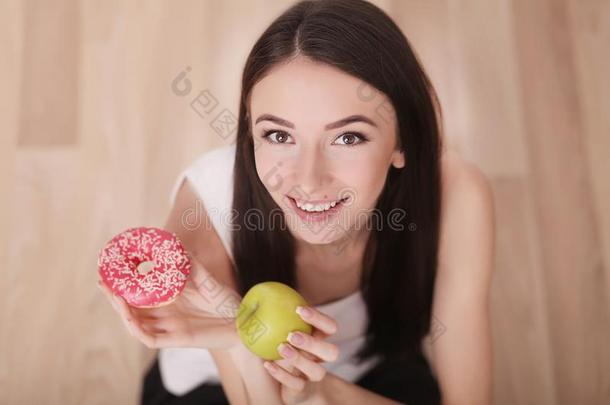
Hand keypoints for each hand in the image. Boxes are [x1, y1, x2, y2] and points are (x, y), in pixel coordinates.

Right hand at [97, 258, 241, 349]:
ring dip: (122, 311)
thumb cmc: (228, 303)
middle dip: (115, 296)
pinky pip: (149, 338)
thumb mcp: (209, 281)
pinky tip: (128, 316)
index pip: (140, 293)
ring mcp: (170, 328)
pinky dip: (136, 329)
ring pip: (136, 323)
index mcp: (171, 300)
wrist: (245, 324)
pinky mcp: (176, 340)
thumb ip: (193, 266)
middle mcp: (166, 315)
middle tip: (102, 280)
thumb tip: (176, 244)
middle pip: (132, 308)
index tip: (110, 268)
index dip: (123, 284)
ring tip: (113, 295)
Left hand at [263, 306, 339, 403]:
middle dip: (314, 343)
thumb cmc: (273, 343)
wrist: (276, 377)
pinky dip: (282, 375)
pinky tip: (267, 364)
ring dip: (300, 360)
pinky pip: (296, 385)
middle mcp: (319, 358)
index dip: (319, 318)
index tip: (298, 309)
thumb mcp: (270, 328)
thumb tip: (252, 296)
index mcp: (318, 339)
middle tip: (292, 335)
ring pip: (318, 372)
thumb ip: (265, 313)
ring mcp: (311, 375)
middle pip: (332, 352)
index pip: (330, 327)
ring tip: (281, 349)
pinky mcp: (300, 389)